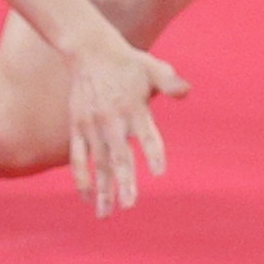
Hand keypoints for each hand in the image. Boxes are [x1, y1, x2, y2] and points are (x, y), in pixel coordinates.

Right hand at [66, 37, 190, 216]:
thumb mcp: (151, 66)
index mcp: (134, 107)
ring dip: (102, 189)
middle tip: (130, 205)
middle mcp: (112, 119)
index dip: (153, 152)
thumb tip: (186, 91)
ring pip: (98, 163)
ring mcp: (92, 124)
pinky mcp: (77, 126)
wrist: (88, 50)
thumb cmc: (126, 62)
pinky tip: (87, 197)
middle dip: (124, 182)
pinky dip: (81, 177)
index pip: (147, 134)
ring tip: (106, 214)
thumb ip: (169, 80)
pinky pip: (78, 156)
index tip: (159, 172)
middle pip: (119, 156)